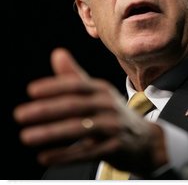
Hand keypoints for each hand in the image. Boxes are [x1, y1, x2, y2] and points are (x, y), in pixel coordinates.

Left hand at [13, 48, 166, 174]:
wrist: (145, 140)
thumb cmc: (112, 113)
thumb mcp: (96, 92)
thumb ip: (74, 76)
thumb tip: (56, 52)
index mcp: (101, 89)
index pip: (76, 85)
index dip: (54, 87)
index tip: (31, 90)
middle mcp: (108, 105)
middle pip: (75, 106)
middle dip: (46, 110)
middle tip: (20, 114)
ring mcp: (113, 127)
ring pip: (79, 128)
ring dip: (51, 133)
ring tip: (26, 136)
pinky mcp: (115, 147)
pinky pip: (87, 152)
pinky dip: (65, 154)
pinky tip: (44, 155)